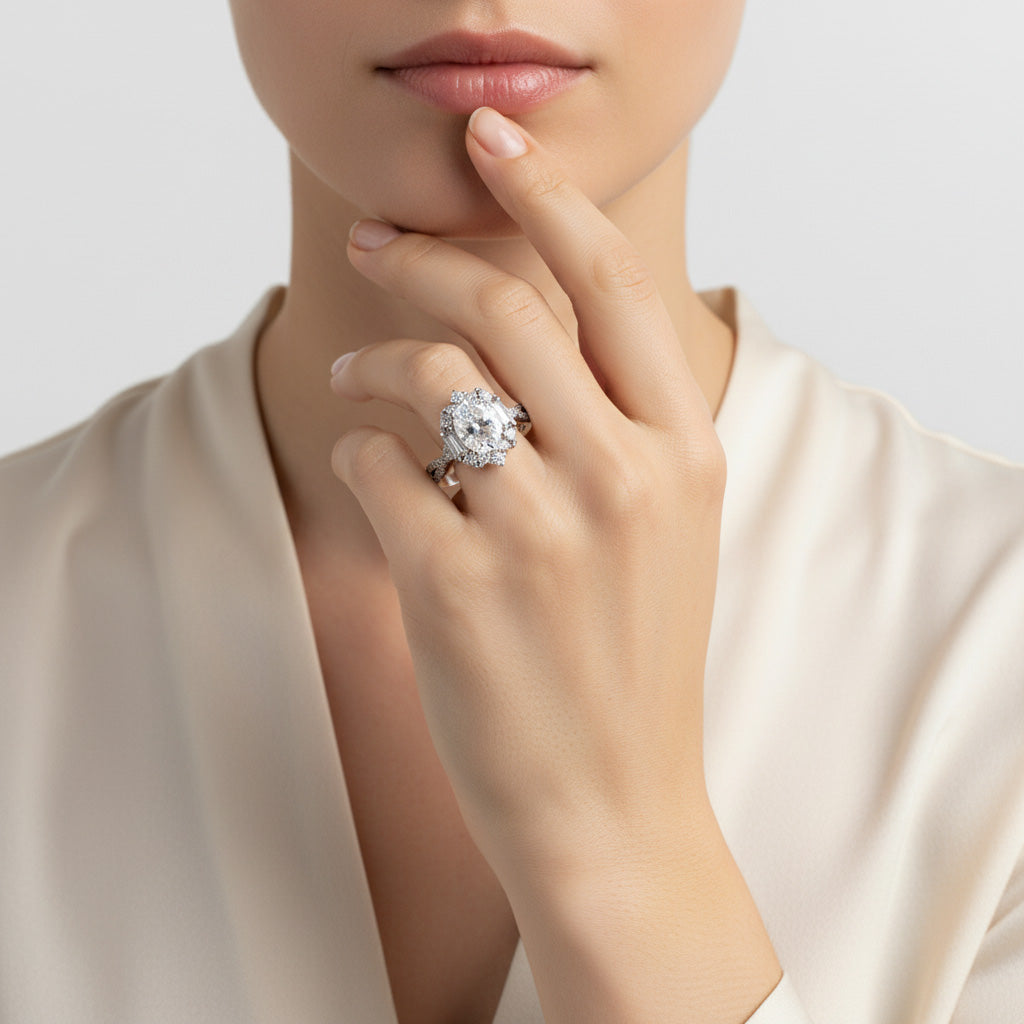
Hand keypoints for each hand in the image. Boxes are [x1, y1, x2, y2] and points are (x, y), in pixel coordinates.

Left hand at [329, 106, 726, 891]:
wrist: (615, 807)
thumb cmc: (633, 661)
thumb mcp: (666, 527)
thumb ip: (617, 424)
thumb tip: (524, 324)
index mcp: (683, 451)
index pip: (610, 281)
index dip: (547, 193)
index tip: (494, 141)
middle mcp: (620, 476)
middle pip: (499, 308)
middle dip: (419, 255)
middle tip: (375, 242)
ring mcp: (536, 530)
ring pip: (427, 380)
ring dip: (373, 364)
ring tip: (355, 377)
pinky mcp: (453, 583)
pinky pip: (380, 466)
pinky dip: (364, 455)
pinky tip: (381, 482)